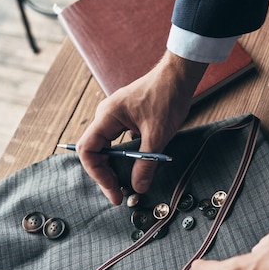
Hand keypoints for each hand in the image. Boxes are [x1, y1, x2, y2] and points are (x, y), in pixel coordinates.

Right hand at [77, 51, 207, 204]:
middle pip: (96, 152)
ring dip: (116, 167)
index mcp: (107, 116)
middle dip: (106, 175)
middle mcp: (106, 116)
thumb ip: (146, 162)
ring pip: (108, 148)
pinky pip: (119, 142)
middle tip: (120, 194)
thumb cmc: (167, 97)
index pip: (88, 151)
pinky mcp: (127, 118)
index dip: (98, 174)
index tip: (114, 190)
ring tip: (128, 185)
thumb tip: (138, 187)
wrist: (180, 75)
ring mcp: (116, 116)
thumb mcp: (158, 134)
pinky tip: (139, 167)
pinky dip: (126, 157)